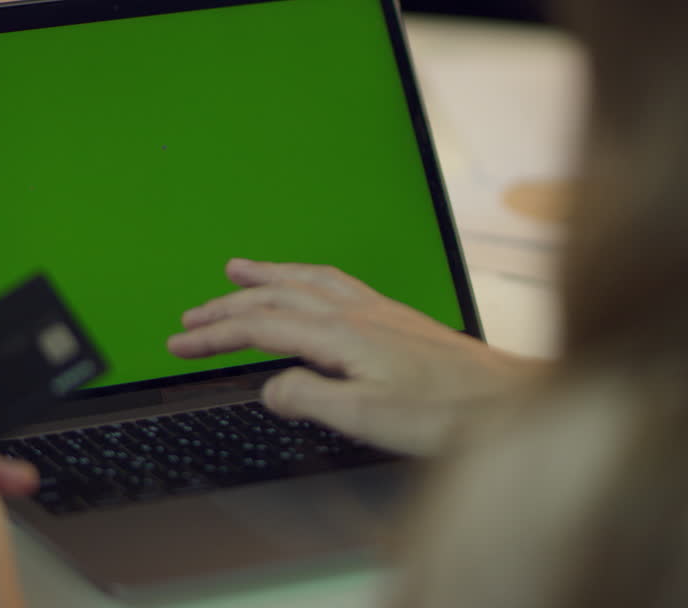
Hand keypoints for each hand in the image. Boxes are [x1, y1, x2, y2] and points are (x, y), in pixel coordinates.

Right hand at [168, 259, 550, 456]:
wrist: (507, 400)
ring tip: (237, 270)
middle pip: (276, 297)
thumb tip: (269, 387)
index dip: (215, 334)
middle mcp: (356, 312)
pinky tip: (308, 284)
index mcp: (341, 334)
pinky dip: (305, 277)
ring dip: (265, 276)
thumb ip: (311, 398)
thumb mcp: (368, 417)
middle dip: (227, 306)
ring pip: (306, 280)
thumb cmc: (447, 413)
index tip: (180, 343)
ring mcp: (378, 309)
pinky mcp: (396, 316)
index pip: (261, 326)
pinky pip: (335, 282)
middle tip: (190, 318)